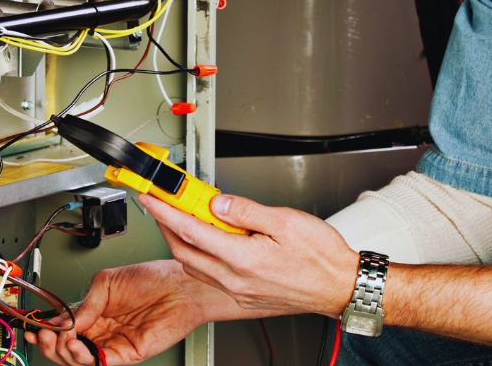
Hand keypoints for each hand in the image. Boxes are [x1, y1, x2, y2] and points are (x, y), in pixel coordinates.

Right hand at [24, 260, 225, 365]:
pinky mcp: (125, 354)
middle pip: (67, 347)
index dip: (47, 330)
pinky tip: (77, 344)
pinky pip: (98, 363)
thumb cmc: (153, 277)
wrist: (180, 286)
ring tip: (61, 338)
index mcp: (96, 311)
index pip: (65, 327)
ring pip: (79, 359)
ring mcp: (113, 343)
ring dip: (63, 351)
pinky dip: (83, 358)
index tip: (34, 328)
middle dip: (50, 343)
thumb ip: (85, 303)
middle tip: (43, 335)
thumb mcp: (108, 281)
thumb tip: (66, 320)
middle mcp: (103, 329)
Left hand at [141, 192, 358, 317]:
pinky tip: (208, 240)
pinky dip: (199, 255)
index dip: (165, 210)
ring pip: (194, 265)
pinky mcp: (245, 296)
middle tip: (161, 203)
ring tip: (182, 216)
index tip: (151, 196)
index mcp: (243, 259)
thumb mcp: (286, 221)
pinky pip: (210, 275)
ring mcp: (239, 291)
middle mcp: (236, 280)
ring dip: (181, 241)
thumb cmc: (321, 256)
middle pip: (184, 251)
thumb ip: (246, 210)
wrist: (340, 286)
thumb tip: (217, 202)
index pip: (191, 230)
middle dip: (166, 226)